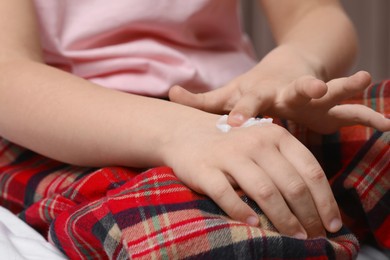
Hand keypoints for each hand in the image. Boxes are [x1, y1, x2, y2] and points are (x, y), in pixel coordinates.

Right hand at [162, 114, 341, 237]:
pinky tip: (255, 225)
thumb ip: (288, 165)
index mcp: (277, 135)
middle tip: (315, 237)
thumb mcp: (265, 145)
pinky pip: (227, 195)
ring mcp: (229, 155)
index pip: (311, 170)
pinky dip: (243, 213)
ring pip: (264, 192)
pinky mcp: (205, 169)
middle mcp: (256, 142)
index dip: (325, 201)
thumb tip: (317, 204)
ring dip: (283, 219)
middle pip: (291, 185)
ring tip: (294, 238)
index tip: (332, 224)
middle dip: (308, 216)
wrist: (189, 134)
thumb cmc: (235, 146)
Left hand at [169, 71, 389, 133]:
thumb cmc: (254, 88)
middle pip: (293, 90)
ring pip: (329, 90)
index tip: (237, 123)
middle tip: (311, 89)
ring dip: (344, 86)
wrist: (287, 69)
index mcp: (261, 93)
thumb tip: (169, 93)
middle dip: (302, 89)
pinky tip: (386, 126)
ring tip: (364, 78)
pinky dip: (368, 117)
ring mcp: (311, 96)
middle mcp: (286, 92)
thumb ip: (201, 99)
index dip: (243, 111)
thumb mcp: (229, 93)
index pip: (250, 101)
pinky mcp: (329, 105)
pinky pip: (351, 111)